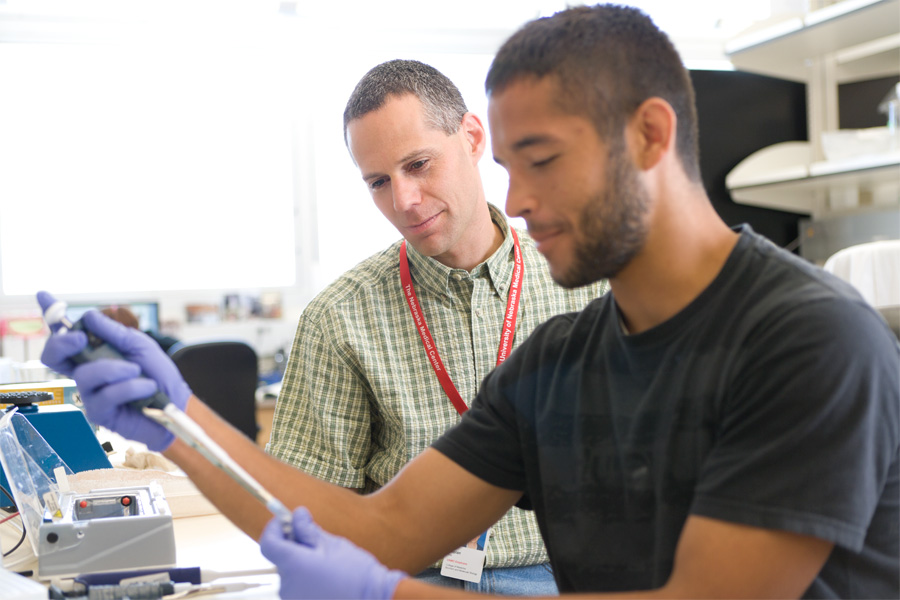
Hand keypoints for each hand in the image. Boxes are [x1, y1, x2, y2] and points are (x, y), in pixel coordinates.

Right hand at [38, 291, 190, 450]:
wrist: (176, 402)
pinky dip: (131, 387)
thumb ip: (115, 333)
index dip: (52, 316)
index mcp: (95, 353)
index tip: (43, 295)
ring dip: (115, 368)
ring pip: (85, 374)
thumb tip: (88, 316)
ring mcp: (91, 393)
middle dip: (61, 344)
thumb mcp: (140, 346)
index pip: (68, 335)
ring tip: (137, 371)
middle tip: (80, 338)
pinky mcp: (99, 412)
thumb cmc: (158, 374)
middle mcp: (88, 372)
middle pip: (53, 357)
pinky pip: (107, 394)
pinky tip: (147, 389)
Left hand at [260, 508, 406, 599]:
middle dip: (293, 544)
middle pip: (281, 558)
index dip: (274, 528)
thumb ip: (308, 529)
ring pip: (289, 572)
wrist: (373, 598)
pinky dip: (305, 577)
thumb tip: (296, 514)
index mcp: (294, 565)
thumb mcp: (332, 543)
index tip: (284, 520)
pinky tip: (325, 576)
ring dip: (300, 562)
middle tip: (313, 537)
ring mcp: (292, 598)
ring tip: (325, 561)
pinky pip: (296, 586)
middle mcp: (287, 585)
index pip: (268, 543)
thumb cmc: (355, 571)